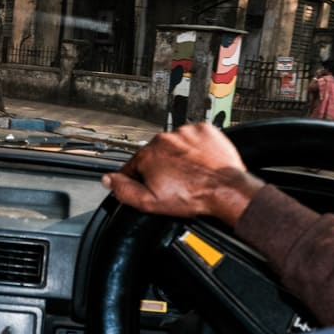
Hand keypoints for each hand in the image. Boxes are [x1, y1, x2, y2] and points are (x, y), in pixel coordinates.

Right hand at [101, 122, 263, 226]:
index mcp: (148, 154)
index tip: (149, 184)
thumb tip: (109, 180)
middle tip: (173, 183)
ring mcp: (186, 132)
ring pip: (175, 145)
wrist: (225, 189)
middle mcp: (165, 139)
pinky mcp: (204, 130)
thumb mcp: (150, 202)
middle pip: (155, 154)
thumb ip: (124, 190)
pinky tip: (199, 162)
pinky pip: (194, 138)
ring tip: (188, 174)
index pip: (134, 164)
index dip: (139, 177)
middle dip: (160, 167)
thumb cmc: (193, 195)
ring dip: (178, 157)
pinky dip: (195, 148)